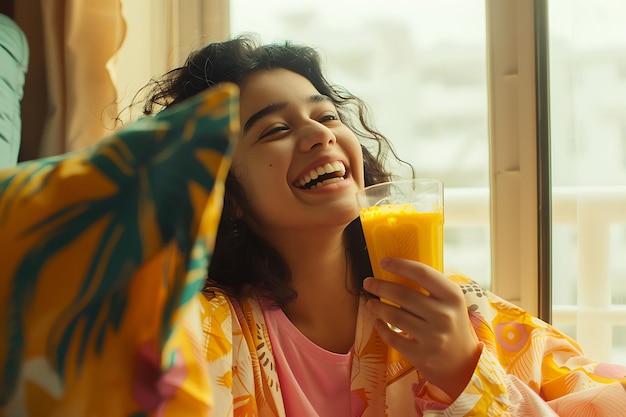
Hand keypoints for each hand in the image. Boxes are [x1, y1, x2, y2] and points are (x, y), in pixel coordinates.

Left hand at [363, 257, 481, 399]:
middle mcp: (444, 315)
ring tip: (370, 302)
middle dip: (380, 286)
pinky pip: (392, 337)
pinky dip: (380, 327)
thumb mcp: (450, 302)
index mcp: (452, 296)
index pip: (422, 273)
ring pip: (394, 316)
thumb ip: (431, 287)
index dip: (400, 265)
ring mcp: (433, 337)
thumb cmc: (452, 324)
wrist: (463, 363)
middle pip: (403, 295)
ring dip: (377, 306)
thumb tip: (397, 268)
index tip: (383, 261)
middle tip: (368, 282)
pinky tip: (377, 320)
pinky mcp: (421, 355)